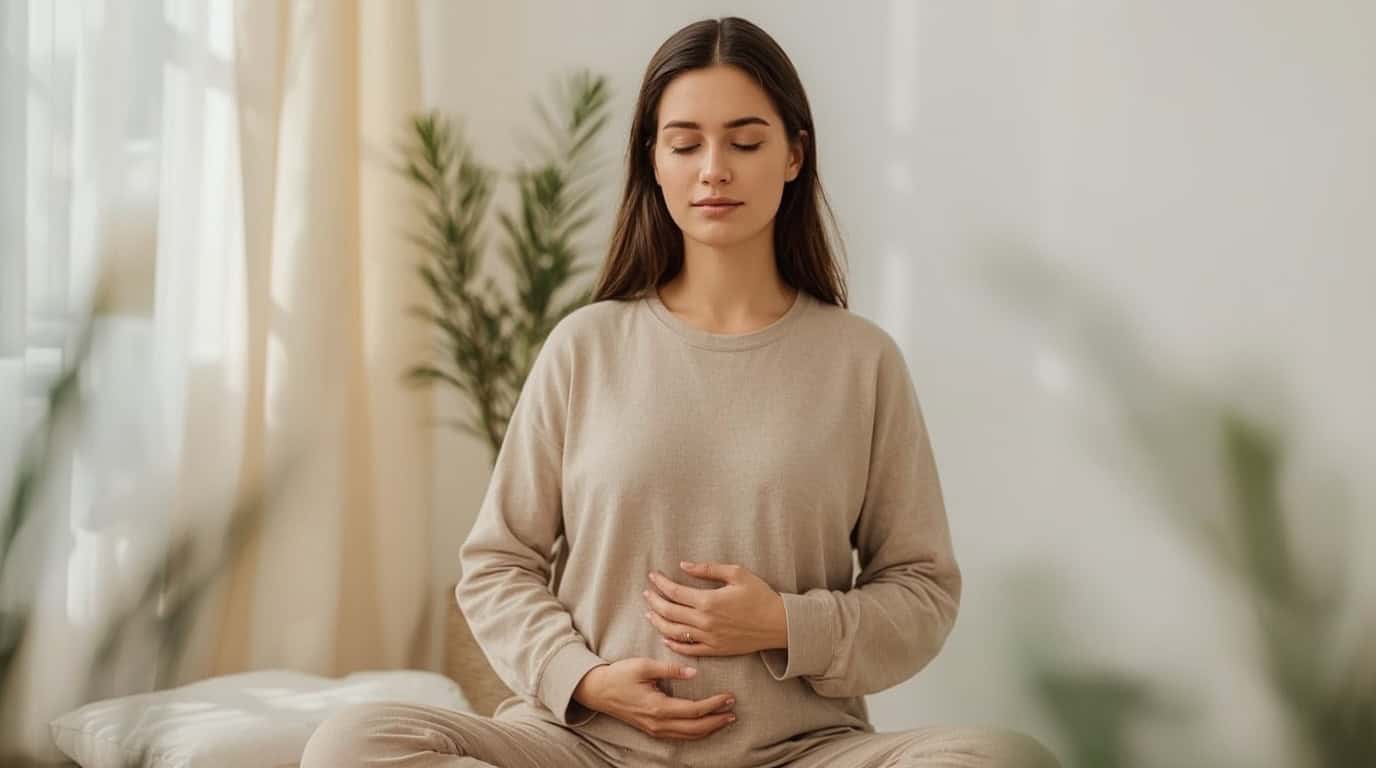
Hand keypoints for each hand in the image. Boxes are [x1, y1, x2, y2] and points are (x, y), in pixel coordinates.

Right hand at [571, 659, 736, 739]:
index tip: (728, 697)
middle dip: (717, 720)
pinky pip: (680, 736)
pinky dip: (697, 732)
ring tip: (726, 719)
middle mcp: (658, 723)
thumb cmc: (620, 675)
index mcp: (658, 707)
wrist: (597, 691)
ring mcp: (655, 729)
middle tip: (734, 711)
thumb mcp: (644, 666)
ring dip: (710, 729)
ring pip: (689, 736)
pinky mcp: (652, 730)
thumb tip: (693, 673)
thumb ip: (670, 669)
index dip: (714, 705)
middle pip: (695, 728)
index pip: (694, 710)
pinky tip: (705, 726)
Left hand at [644, 561, 787, 656]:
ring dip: (658, 622)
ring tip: (650, 613)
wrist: (779, 624)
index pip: (674, 592)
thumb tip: (684, 565)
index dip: (660, 583)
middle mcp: (705, 622)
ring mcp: (709, 638)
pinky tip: (665, 637)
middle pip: (669, 612)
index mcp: (709, 601)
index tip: (653, 576)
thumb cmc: (760, 596)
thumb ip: (708, 569)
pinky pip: (688, 650)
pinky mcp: (715, 650)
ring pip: (674, 632)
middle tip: (646, 593)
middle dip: (654, 601)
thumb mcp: (737, 574)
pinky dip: (673, 644)